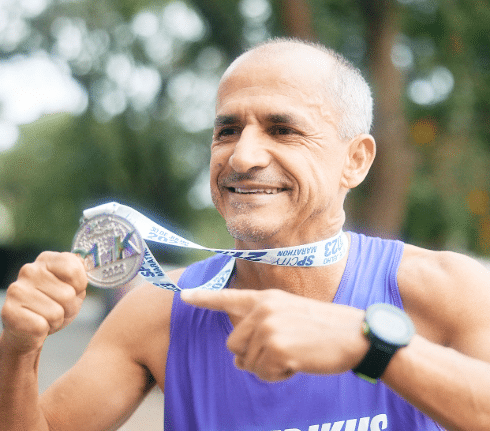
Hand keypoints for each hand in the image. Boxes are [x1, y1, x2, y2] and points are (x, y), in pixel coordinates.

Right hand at [1, 251, 87, 352]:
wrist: (29, 330)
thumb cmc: (55, 306)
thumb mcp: (73, 287)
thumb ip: (79, 274)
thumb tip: (83, 261)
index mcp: (46, 260)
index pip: (73, 267)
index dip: (80, 284)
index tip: (74, 290)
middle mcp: (29, 270)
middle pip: (68, 293)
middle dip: (70, 307)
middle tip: (58, 308)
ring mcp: (17, 290)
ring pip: (57, 311)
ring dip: (58, 319)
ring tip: (47, 316)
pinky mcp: (10, 311)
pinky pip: (43, 325)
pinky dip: (45, 329)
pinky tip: (37, 325)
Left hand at [181, 288, 368, 380]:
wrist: (354, 335)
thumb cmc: (323, 327)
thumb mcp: (290, 313)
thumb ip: (261, 324)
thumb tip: (237, 356)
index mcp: (266, 298)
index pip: (229, 297)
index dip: (204, 297)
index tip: (183, 295)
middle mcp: (263, 310)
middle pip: (233, 344)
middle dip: (250, 355)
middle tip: (280, 352)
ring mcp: (269, 328)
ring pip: (247, 361)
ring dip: (267, 367)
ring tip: (293, 355)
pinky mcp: (276, 348)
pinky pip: (262, 373)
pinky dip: (278, 375)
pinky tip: (297, 364)